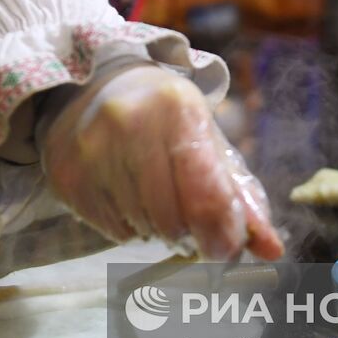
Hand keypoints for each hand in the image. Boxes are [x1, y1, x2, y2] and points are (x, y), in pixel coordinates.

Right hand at [38, 63, 283, 260]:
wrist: (95, 87)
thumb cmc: (164, 118)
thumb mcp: (209, 141)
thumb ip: (242, 197)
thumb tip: (271, 249)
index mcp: (177, 108)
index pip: (207, 198)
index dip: (222, 235)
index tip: (226, 247)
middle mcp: (128, 124)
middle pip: (173, 221)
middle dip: (188, 230)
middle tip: (187, 213)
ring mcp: (90, 151)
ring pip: (143, 229)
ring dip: (158, 228)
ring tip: (154, 196)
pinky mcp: (66, 175)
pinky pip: (112, 231)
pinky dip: (130, 226)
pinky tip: (127, 196)